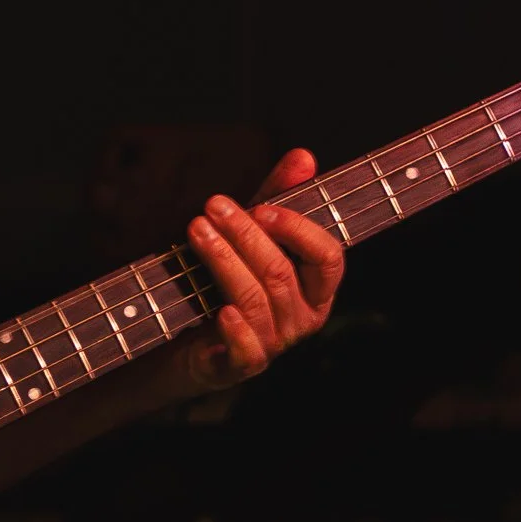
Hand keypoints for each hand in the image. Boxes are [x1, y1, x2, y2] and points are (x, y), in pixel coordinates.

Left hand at [164, 147, 345, 395]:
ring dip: (224, 260)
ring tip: (197, 229)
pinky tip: (221, 310)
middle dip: (245, 234)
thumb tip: (303, 156)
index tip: (262, 207)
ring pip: (256, 299)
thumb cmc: (232, 276)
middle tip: (212, 204)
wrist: (192, 333)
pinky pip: (248, 350)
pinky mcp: (242, 365)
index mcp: (317, 286)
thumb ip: (279, 197)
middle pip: (281, 273)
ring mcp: (275, 343)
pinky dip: (236, 330)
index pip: (328, 257)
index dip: (297, 230)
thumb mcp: (254, 233)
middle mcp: (303, 317)